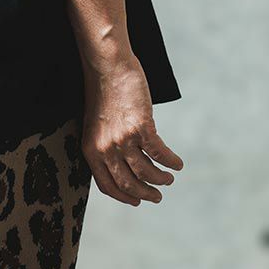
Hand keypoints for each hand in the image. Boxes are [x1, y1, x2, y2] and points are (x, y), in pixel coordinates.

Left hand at [82, 59, 183, 206]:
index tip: (136, 202)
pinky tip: (177, 164)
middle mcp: (105, 149)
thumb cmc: (102, 92)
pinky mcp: (140, 127)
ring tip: (168, 180)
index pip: (107, 185)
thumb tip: (123, 164)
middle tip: (157, 197)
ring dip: (160, 180)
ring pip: (145, 171)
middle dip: (145, 194)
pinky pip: (159, 153)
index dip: (124, 197)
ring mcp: (122, 139)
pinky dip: (171, 162)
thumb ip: (105, 146)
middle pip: (128, 183)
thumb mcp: (96, 125)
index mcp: (90, 150)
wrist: (108, 67)